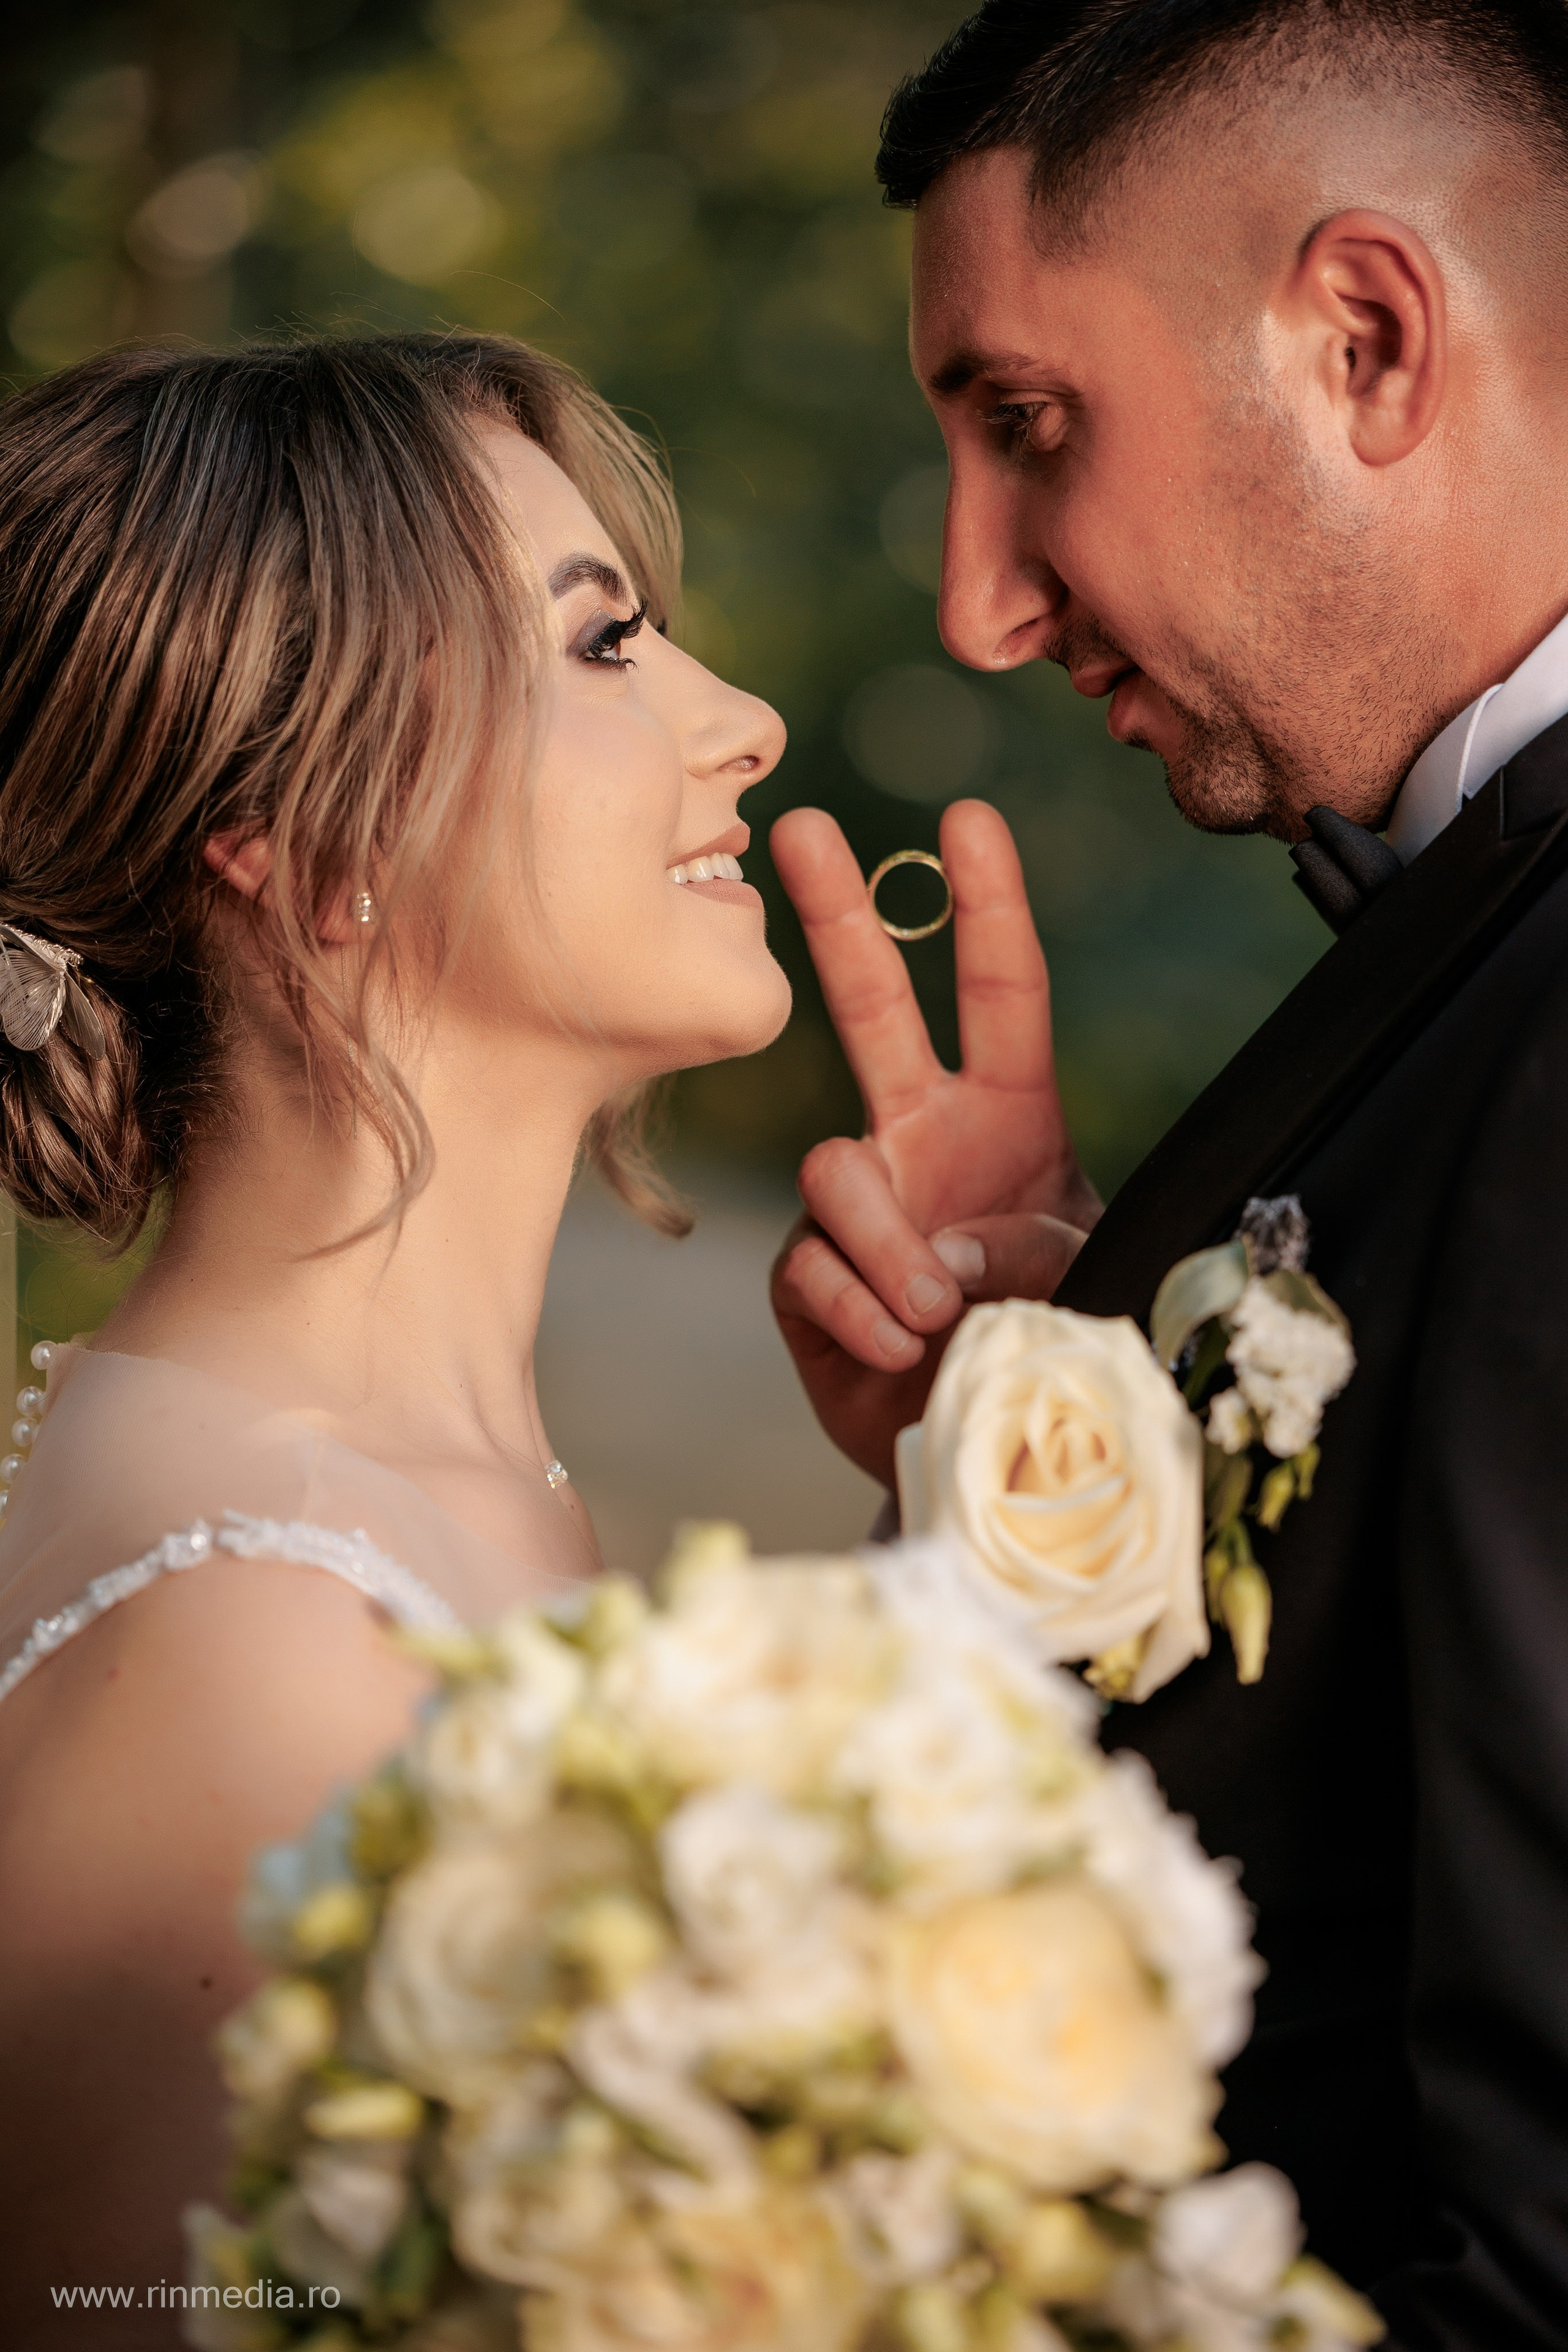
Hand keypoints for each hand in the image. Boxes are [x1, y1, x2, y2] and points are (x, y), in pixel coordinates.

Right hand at [770, 798, 1098, 1486]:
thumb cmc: (1055, 1345)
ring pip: (835, 1167)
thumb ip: (1031, 1252)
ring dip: (889, 1241)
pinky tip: (900, 1349)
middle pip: (872, 1007)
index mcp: (1011, 1118)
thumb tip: (937, 1253)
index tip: (966, 820)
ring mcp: (861, 1206)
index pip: (999, 995)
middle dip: (838, 914)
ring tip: (938, 1310)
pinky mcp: (809, 1279)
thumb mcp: (1086, 1283)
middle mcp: (923, 1141)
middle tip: (801, 827)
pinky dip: (862, 1311)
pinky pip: (813, 1266)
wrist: (993, 1449)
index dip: (985, 906)